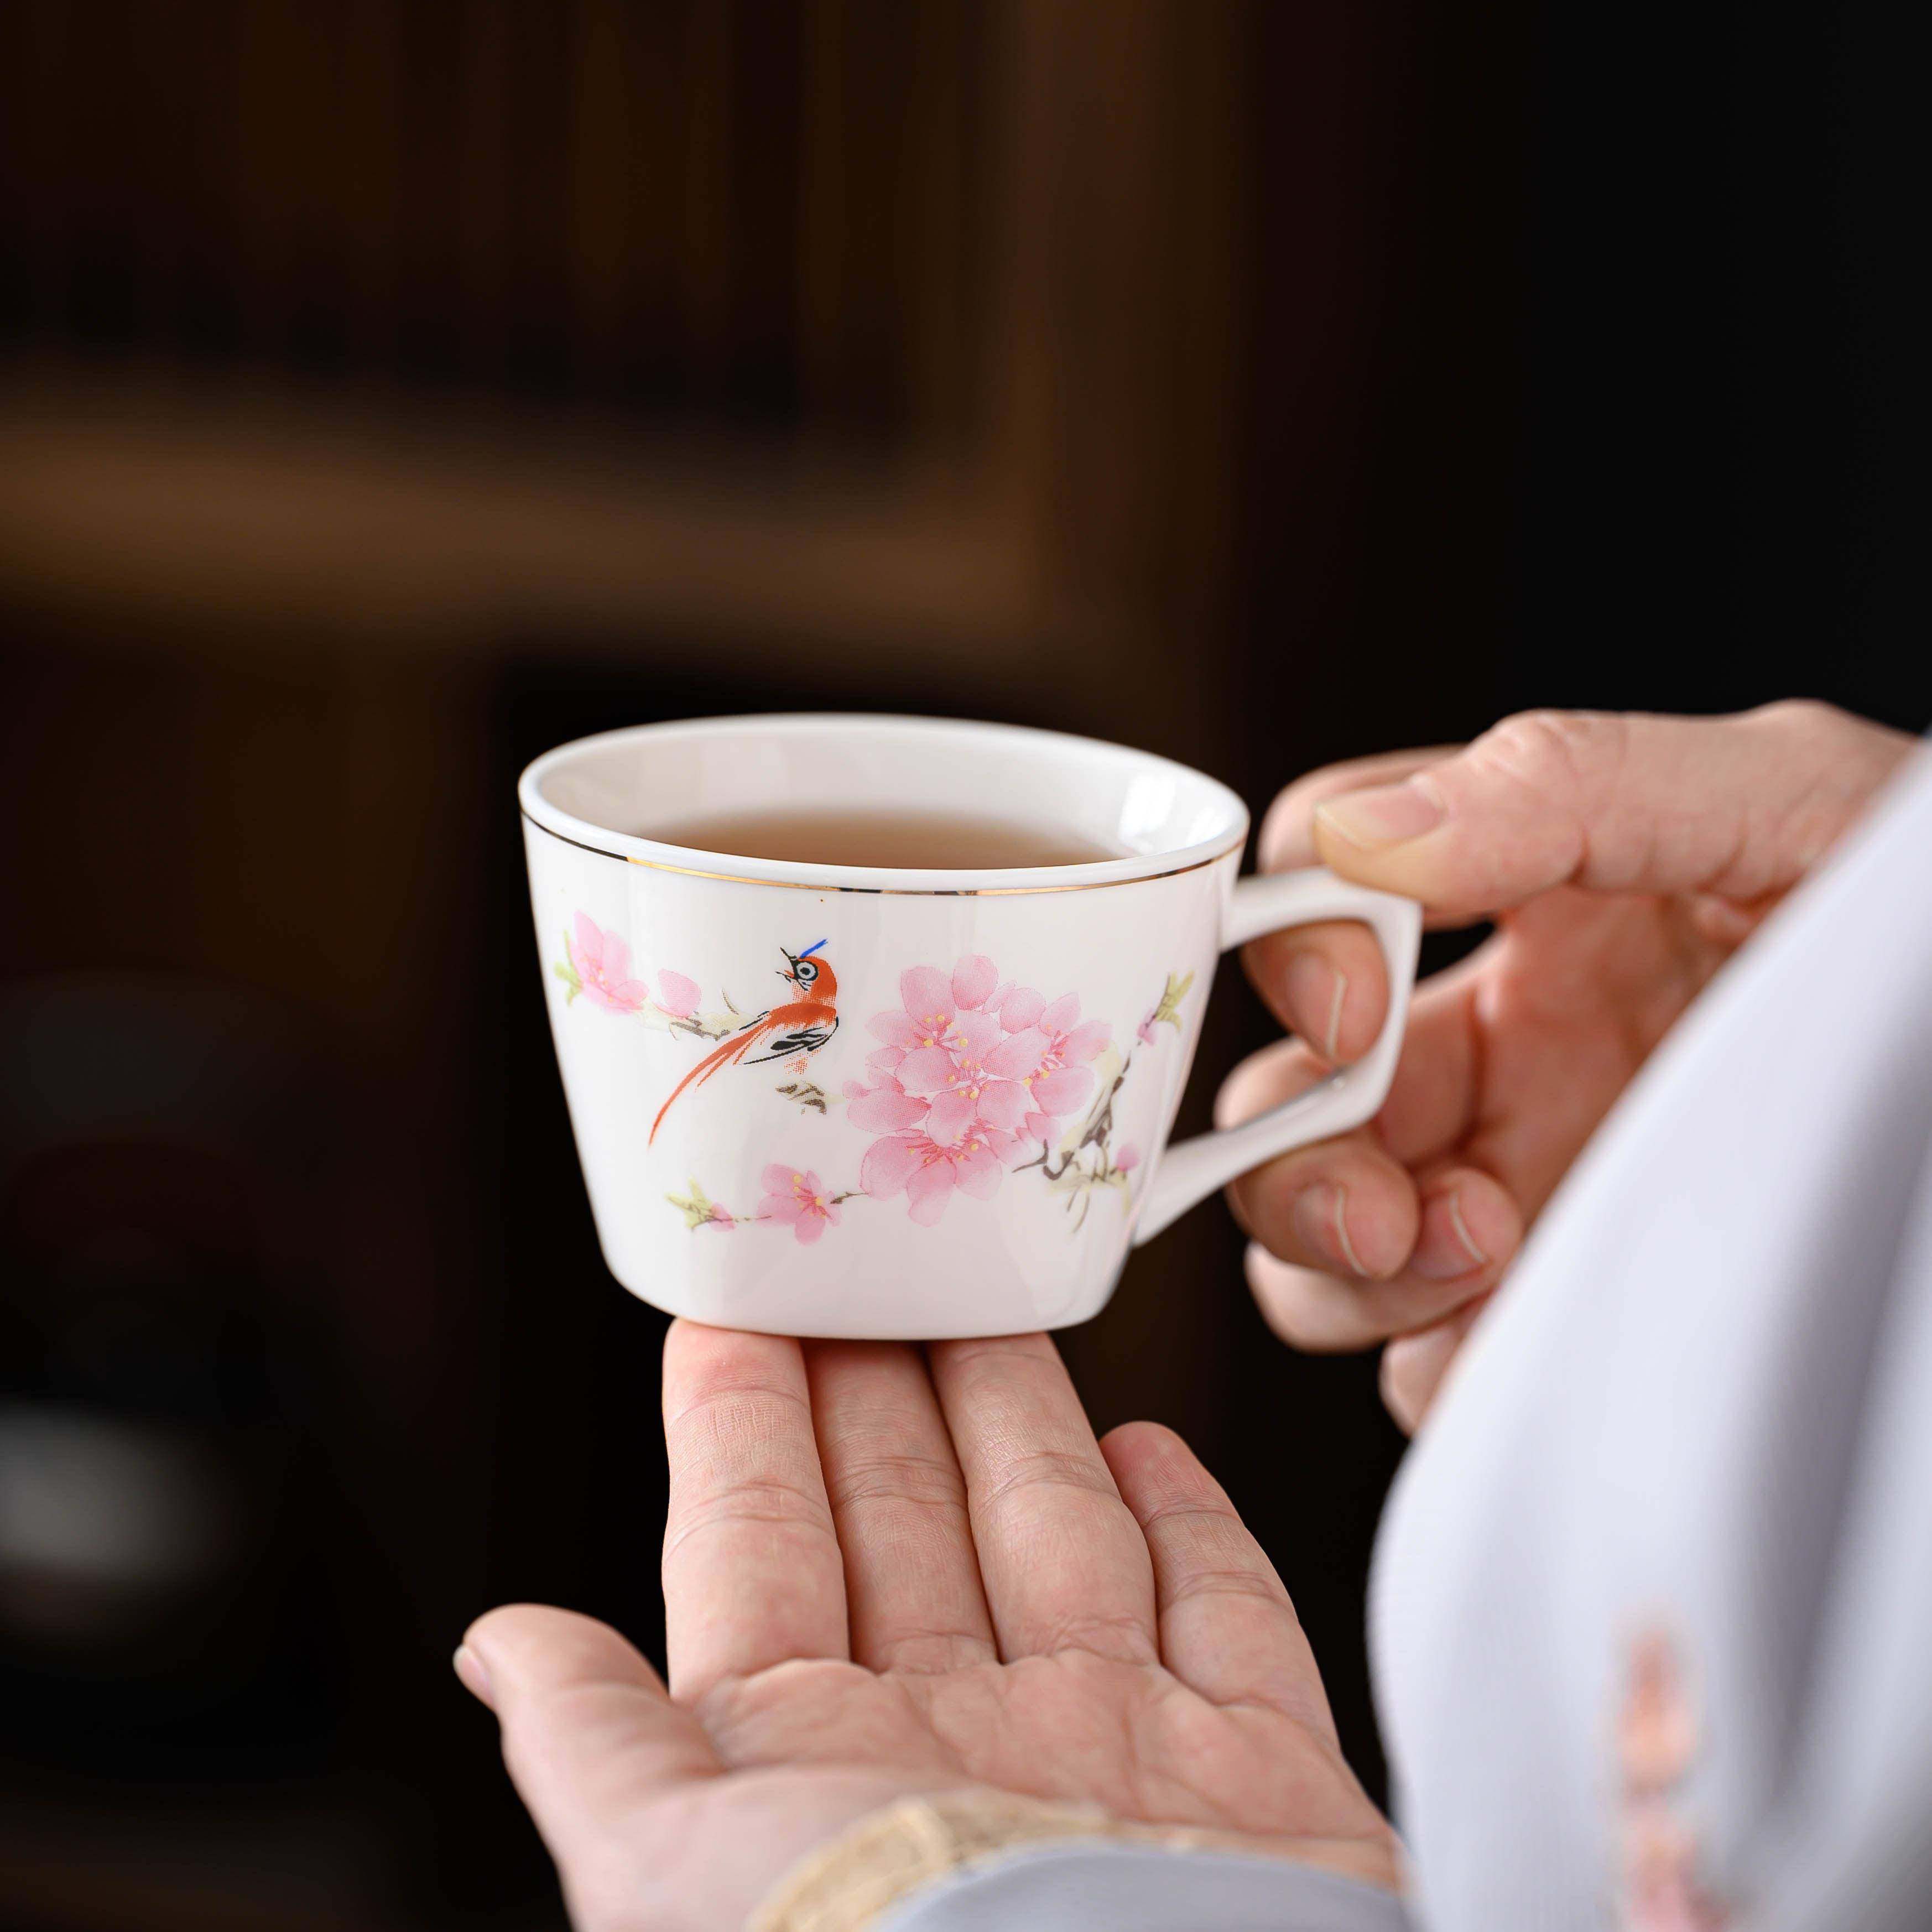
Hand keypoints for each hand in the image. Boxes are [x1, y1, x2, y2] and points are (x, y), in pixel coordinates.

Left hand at [458, 1322, 1395, 1930]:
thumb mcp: (669, 1869)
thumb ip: (596, 1743)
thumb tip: (500, 1646)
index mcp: (818, 1764)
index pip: (767, 1539)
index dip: (748, 1417)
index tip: (740, 1303)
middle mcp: (965, 1749)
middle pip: (918, 1516)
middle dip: (889, 1385)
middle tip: (880, 1255)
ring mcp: (1119, 1758)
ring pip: (1062, 1538)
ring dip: (1026, 1419)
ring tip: (995, 1305)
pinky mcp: (1264, 1784)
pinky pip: (1230, 1620)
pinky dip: (1199, 1530)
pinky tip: (1150, 1450)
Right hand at [1221, 702, 1914, 1430]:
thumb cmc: (1927, 912)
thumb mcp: (1783, 797)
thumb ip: (1570, 787)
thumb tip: (1356, 836)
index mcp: (1532, 916)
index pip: (1316, 898)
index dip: (1291, 951)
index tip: (1360, 1005)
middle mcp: (1509, 1056)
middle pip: (1282, 1110)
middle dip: (1293, 1164)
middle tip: (1384, 1208)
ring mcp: (1539, 1189)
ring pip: (1322, 1254)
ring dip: (1352, 1273)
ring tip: (1487, 1253)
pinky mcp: (1584, 1310)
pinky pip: (1432, 1368)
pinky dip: (1442, 1367)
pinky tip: (1536, 1331)